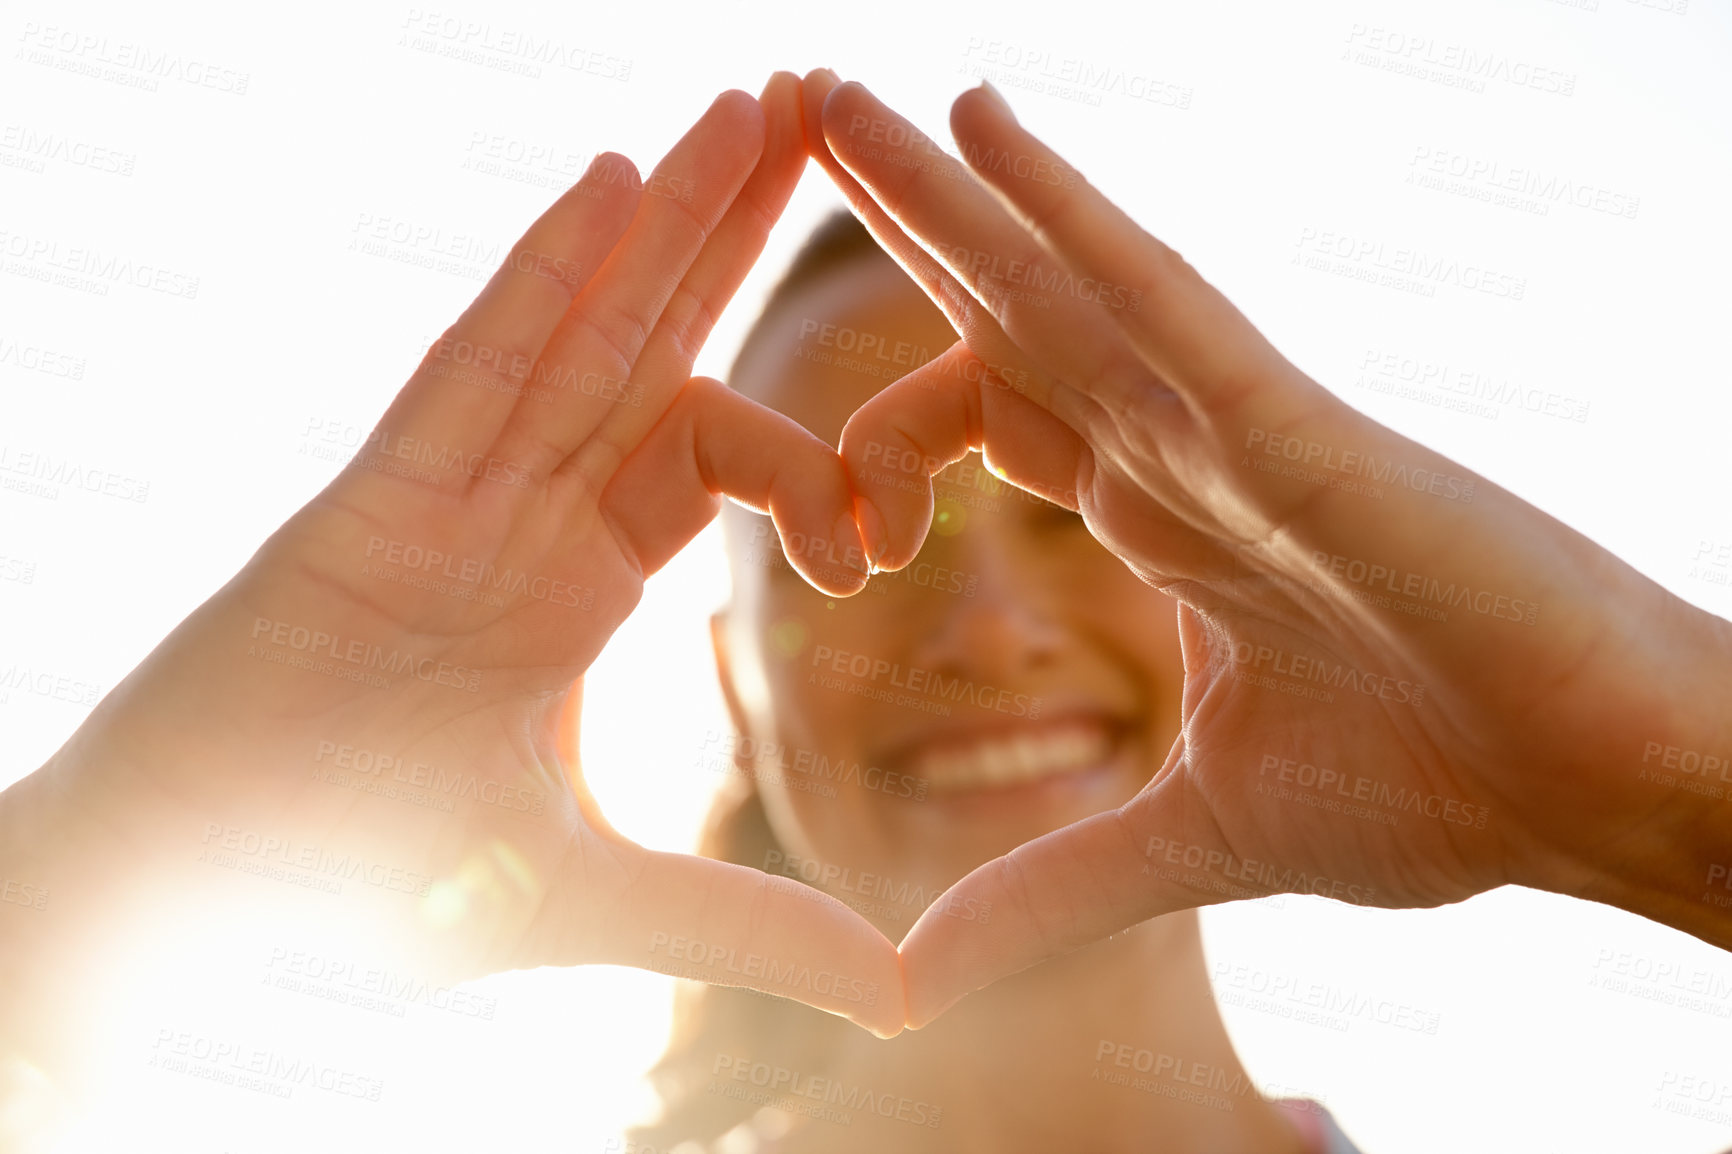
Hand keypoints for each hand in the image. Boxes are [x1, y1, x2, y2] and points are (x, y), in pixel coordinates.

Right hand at [21, 74, 903, 1038]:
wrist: (192, 907)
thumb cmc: (352, 890)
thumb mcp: (590, 896)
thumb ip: (744, 922)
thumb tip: (905, 991)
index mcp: (571, 588)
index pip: (708, 459)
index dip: (804, 461)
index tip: (874, 529)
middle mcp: (518, 520)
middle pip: (653, 350)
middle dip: (734, 239)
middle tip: (822, 122)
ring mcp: (443, 497)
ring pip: (576, 332)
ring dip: (666, 222)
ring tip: (751, 110)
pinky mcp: (368, 505)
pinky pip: (468, 373)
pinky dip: (538, 282)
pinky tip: (609, 188)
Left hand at [796, 70, 1731, 1024]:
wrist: (1601, 793)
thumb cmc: (1444, 787)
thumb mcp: (1197, 842)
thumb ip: (1060, 884)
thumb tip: (923, 975)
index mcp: (1157, 518)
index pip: (982, 427)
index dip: (876, 453)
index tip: (829, 539)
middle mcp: (1182, 447)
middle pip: (1002, 311)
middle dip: (896, 225)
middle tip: (791, 128)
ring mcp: (1236, 423)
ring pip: (1059, 277)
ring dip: (943, 185)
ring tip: (840, 97)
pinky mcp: (1299, 428)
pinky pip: (1163, 301)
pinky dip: (1070, 215)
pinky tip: (984, 126)